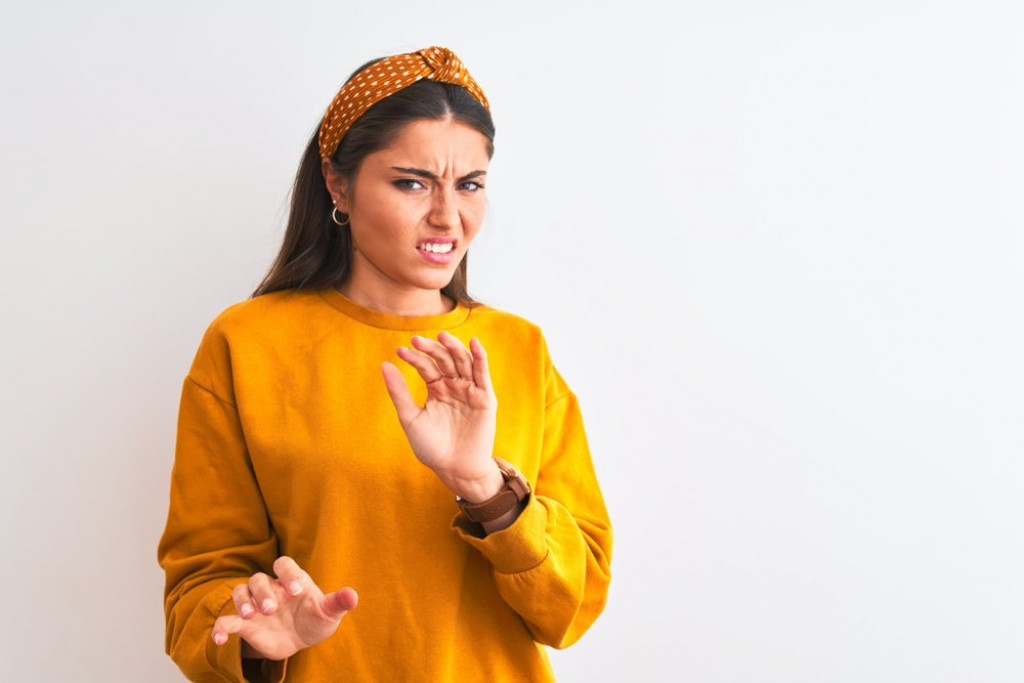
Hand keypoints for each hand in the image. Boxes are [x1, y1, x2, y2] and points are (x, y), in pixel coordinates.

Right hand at [211, 556, 357, 660]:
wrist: (300, 639)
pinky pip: (227, 620)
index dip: (288, 574)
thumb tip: (352, 596)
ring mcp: (255, 605)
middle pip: (259, 579)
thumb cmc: (315, 619)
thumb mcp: (328, 613)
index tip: (296, 591)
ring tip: (248, 616)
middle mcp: (271, 589)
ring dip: (242, 602)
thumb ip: (338, 603)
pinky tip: (220, 639)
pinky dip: (220, 627)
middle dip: (263, 592)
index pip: (284, 565)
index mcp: (292, 580)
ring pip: (240, 592)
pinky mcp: (244, 624)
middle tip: (271, 609)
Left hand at [381, 331, 503, 501]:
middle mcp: (453, 386)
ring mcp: (470, 390)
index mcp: (436, 389)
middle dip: (432, 349)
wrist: (455, 469)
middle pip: (444, 360)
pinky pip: (483, 374)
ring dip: (454, 348)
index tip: (400, 351)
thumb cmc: (432, 447)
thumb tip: (385, 364)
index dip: (414, 358)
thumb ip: (399, 392)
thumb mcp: (410, 418)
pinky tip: (474, 344)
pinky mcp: (485, 398)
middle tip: (417, 340)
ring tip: (442, 336)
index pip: (426, 366)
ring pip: (463, 362)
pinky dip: (480, 357)